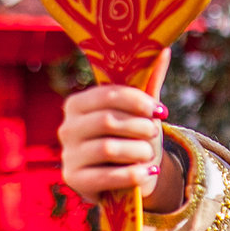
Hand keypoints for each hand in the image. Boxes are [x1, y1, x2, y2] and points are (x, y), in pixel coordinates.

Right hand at [58, 51, 182, 211]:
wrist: (131, 175)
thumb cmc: (134, 137)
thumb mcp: (141, 110)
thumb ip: (149, 81)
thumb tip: (163, 49)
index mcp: (77, 104)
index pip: (107, 94)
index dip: (138, 101)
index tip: (160, 111)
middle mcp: (66, 128)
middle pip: (108, 121)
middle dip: (140, 127)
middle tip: (153, 133)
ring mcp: (68, 156)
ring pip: (109, 148)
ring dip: (139, 151)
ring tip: (147, 153)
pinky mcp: (75, 182)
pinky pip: (108, 176)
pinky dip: (134, 173)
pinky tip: (146, 171)